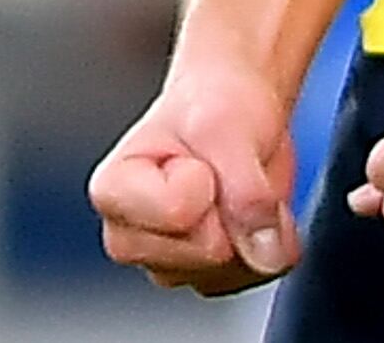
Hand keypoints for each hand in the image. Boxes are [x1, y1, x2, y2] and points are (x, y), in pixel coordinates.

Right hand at [86, 55, 299, 294]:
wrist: (232, 107)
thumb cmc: (211, 106)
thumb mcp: (228, 127)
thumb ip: (245, 188)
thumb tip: (266, 253)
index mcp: (114, 194)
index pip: (178, 212)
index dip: (206, 178)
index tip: (195, 155)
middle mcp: (131, 239)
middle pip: (208, 252)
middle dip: (231, 207)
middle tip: (218, 171)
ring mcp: (170, 265)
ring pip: (234, 270)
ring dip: (252, 227)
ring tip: (233, 186)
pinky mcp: (209, 277)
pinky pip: (259, 274)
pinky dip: (269, 242)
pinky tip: (250, 211)